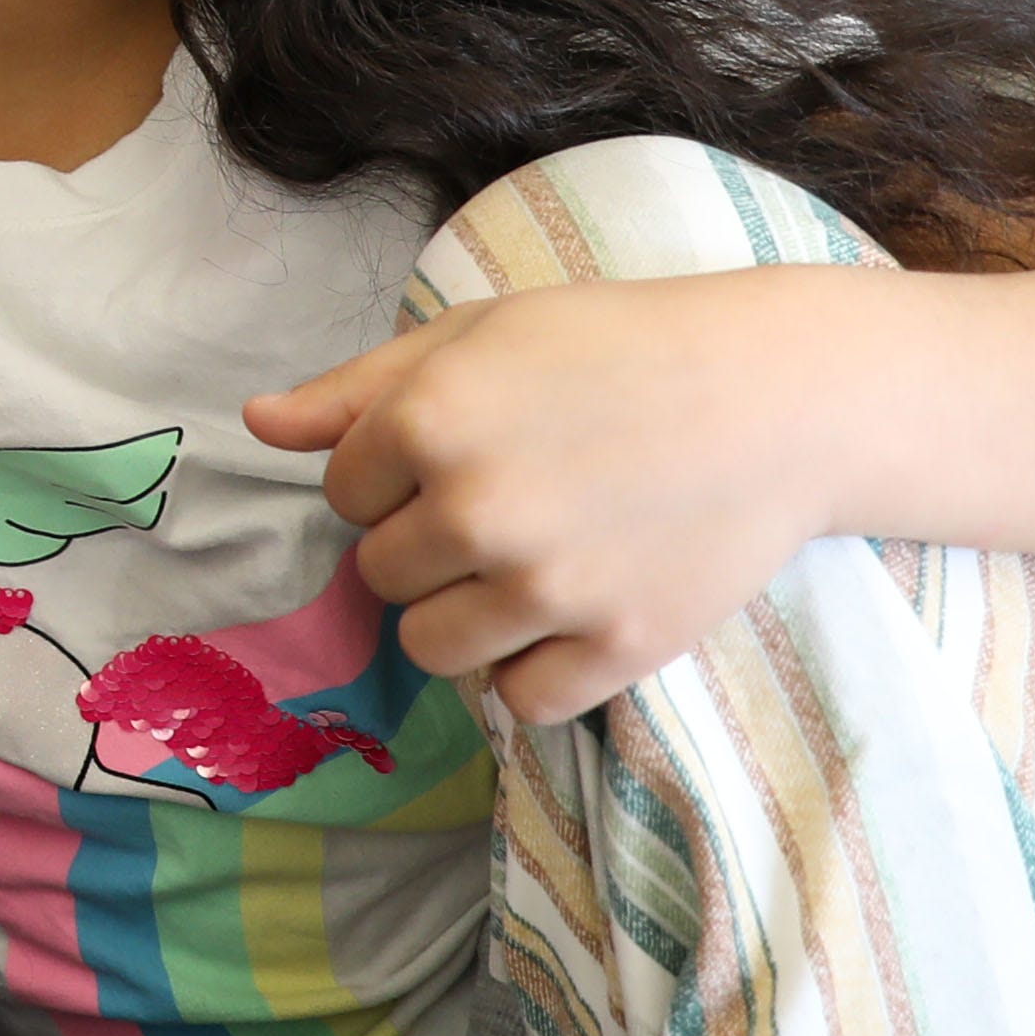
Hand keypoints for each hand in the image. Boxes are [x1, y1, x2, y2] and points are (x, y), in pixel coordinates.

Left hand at [246, 270, 864, 725]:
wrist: (777, 397)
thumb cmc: (620, 347)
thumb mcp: (479, 334)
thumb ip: (358, 389)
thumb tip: (257, 424)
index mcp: (428, 423)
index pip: (344, 492)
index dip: (394, 475)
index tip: (464, 452)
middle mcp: (476, 511)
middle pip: (381, 574)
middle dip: (427, 545)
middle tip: (510, 502)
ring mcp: (547, 588)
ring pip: (431, 648)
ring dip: (464, 616)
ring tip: (530, 563)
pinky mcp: (617, 647)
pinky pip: (518, 701)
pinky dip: (530, 672)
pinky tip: (565, 618)